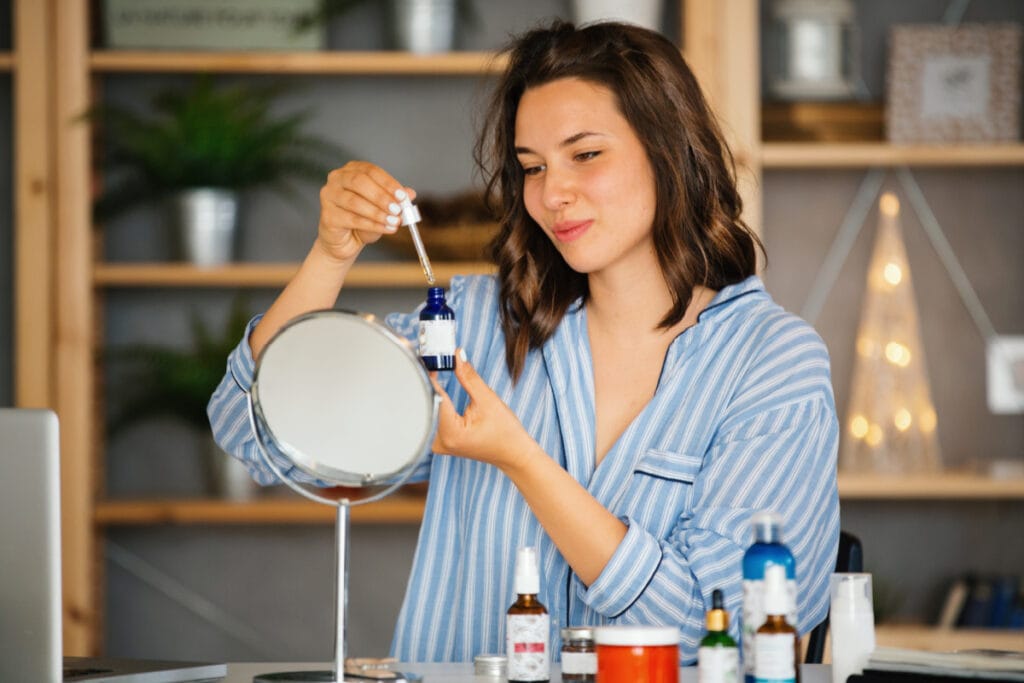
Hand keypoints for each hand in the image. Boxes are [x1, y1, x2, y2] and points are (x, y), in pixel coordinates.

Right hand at [315, 161, 415, 264]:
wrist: (345, 241)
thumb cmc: (363, 220)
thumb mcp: (383, 208)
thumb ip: (395, 199)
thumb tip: (410, 194)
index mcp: (352, 170)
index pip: (371, 171)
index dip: (388, 183)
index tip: (402, 196)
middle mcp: (337, 179)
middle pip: (359, 182)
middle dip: (381, 196)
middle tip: (397, 209)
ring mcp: (329, 196)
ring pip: (355, 202)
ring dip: (378, 213)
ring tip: (394, 222)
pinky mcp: (327, 215)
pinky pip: (351, 219)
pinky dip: (371, 225)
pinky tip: (385, 228)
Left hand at [431, 349, 534, 470]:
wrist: (513, 454)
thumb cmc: (505, 432)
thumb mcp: (487, 399)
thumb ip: (468, 376)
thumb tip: (457, 355)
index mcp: (450, 433)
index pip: (433, 396)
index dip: (430, 374)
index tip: (430, 357)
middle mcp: (439, 441)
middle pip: (427, 404)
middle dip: (428, 380)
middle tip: (431, 358)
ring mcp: (438, 443)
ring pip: (427, 410)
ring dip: (429, 389)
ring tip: (432, 368)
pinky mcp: (440, 440)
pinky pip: (431, 416)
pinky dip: (433, 399)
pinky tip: (434, 384)